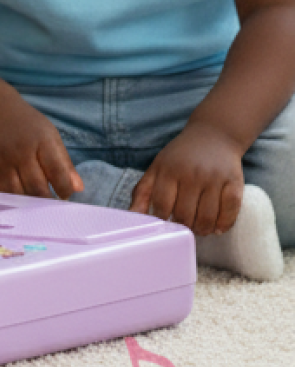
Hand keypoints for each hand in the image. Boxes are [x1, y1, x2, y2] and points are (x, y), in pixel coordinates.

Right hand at [0, 99, 81, 200]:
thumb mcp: (51, 137)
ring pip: (14, 193)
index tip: (64, 195)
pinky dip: (2, 200)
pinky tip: (10, 200)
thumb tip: (77, 189)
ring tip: (32, 206)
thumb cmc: (29, 127)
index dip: (64, 190)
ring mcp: (0, 159)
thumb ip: (65, 163)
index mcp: (42, 142)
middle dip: (46, 202)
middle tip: (49, 207)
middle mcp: (20, 151)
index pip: (58, 173)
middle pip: (36, 188)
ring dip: (25, 204)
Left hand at [130, 124, 244, 235]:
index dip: (162, 219)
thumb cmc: (180, 157)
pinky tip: (216, 228)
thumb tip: (131, 216)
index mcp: (169, 170)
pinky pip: (230, 212)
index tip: (164, 223)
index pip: (162, 204)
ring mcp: (214, 179)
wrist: (214, 136)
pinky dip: (223, 225)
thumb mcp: (157, 167)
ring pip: (207, 217)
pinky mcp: (235, 183)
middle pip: (185, 214)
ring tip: (198, 229)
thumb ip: (142, 192)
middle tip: (184, 228)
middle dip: (183, 227)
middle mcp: (192, 174)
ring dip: (202, 230)